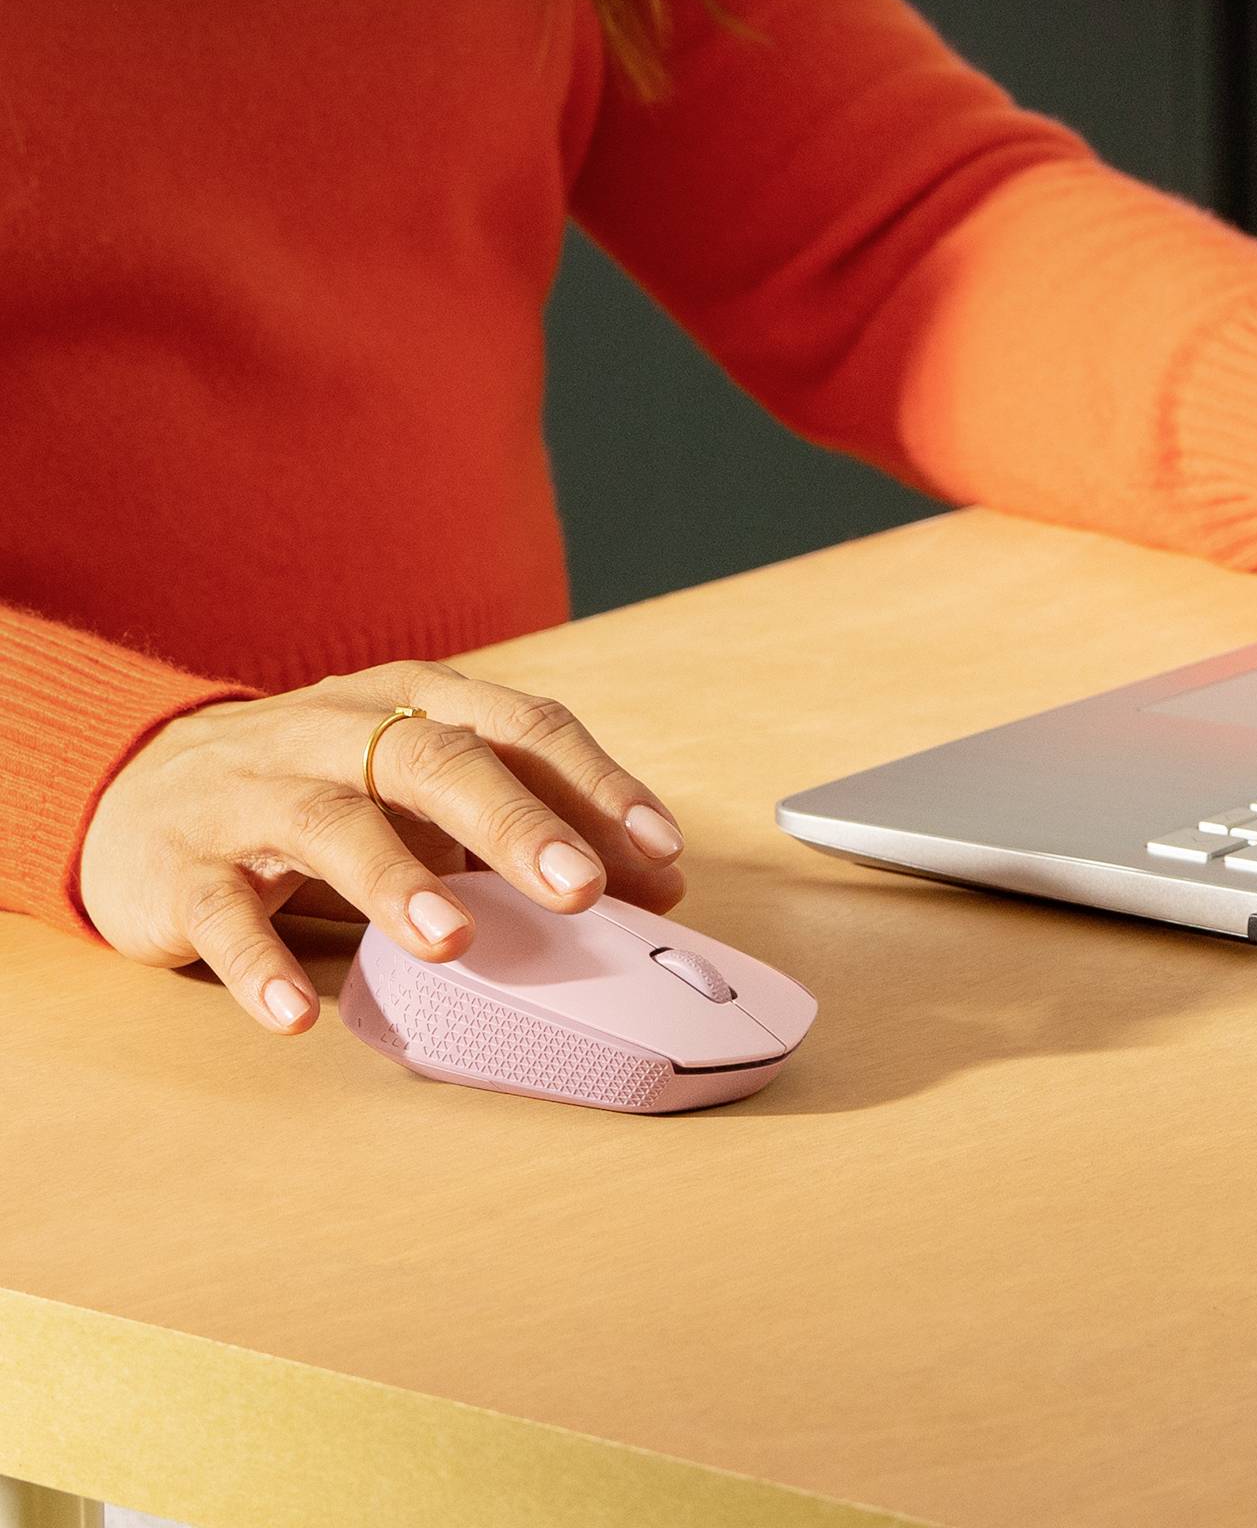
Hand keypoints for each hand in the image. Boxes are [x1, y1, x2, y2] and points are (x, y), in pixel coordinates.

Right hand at [79, 660, 686, 1034]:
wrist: (136, 786)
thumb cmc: (322, 789)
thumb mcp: (425, 794)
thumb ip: (530, 827)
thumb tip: (655, 882)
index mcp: (412, 701)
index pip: (519, 725)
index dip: (594, 783)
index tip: (659, 849)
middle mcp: (336, 730)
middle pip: (435, 760)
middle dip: (516, 823)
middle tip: (581, 890)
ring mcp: (253, 793)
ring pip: (331, 821)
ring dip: (397, 881)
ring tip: (455, 942)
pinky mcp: (181, 865)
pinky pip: (221, 912)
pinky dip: (258, 962)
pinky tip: (297, 1014)